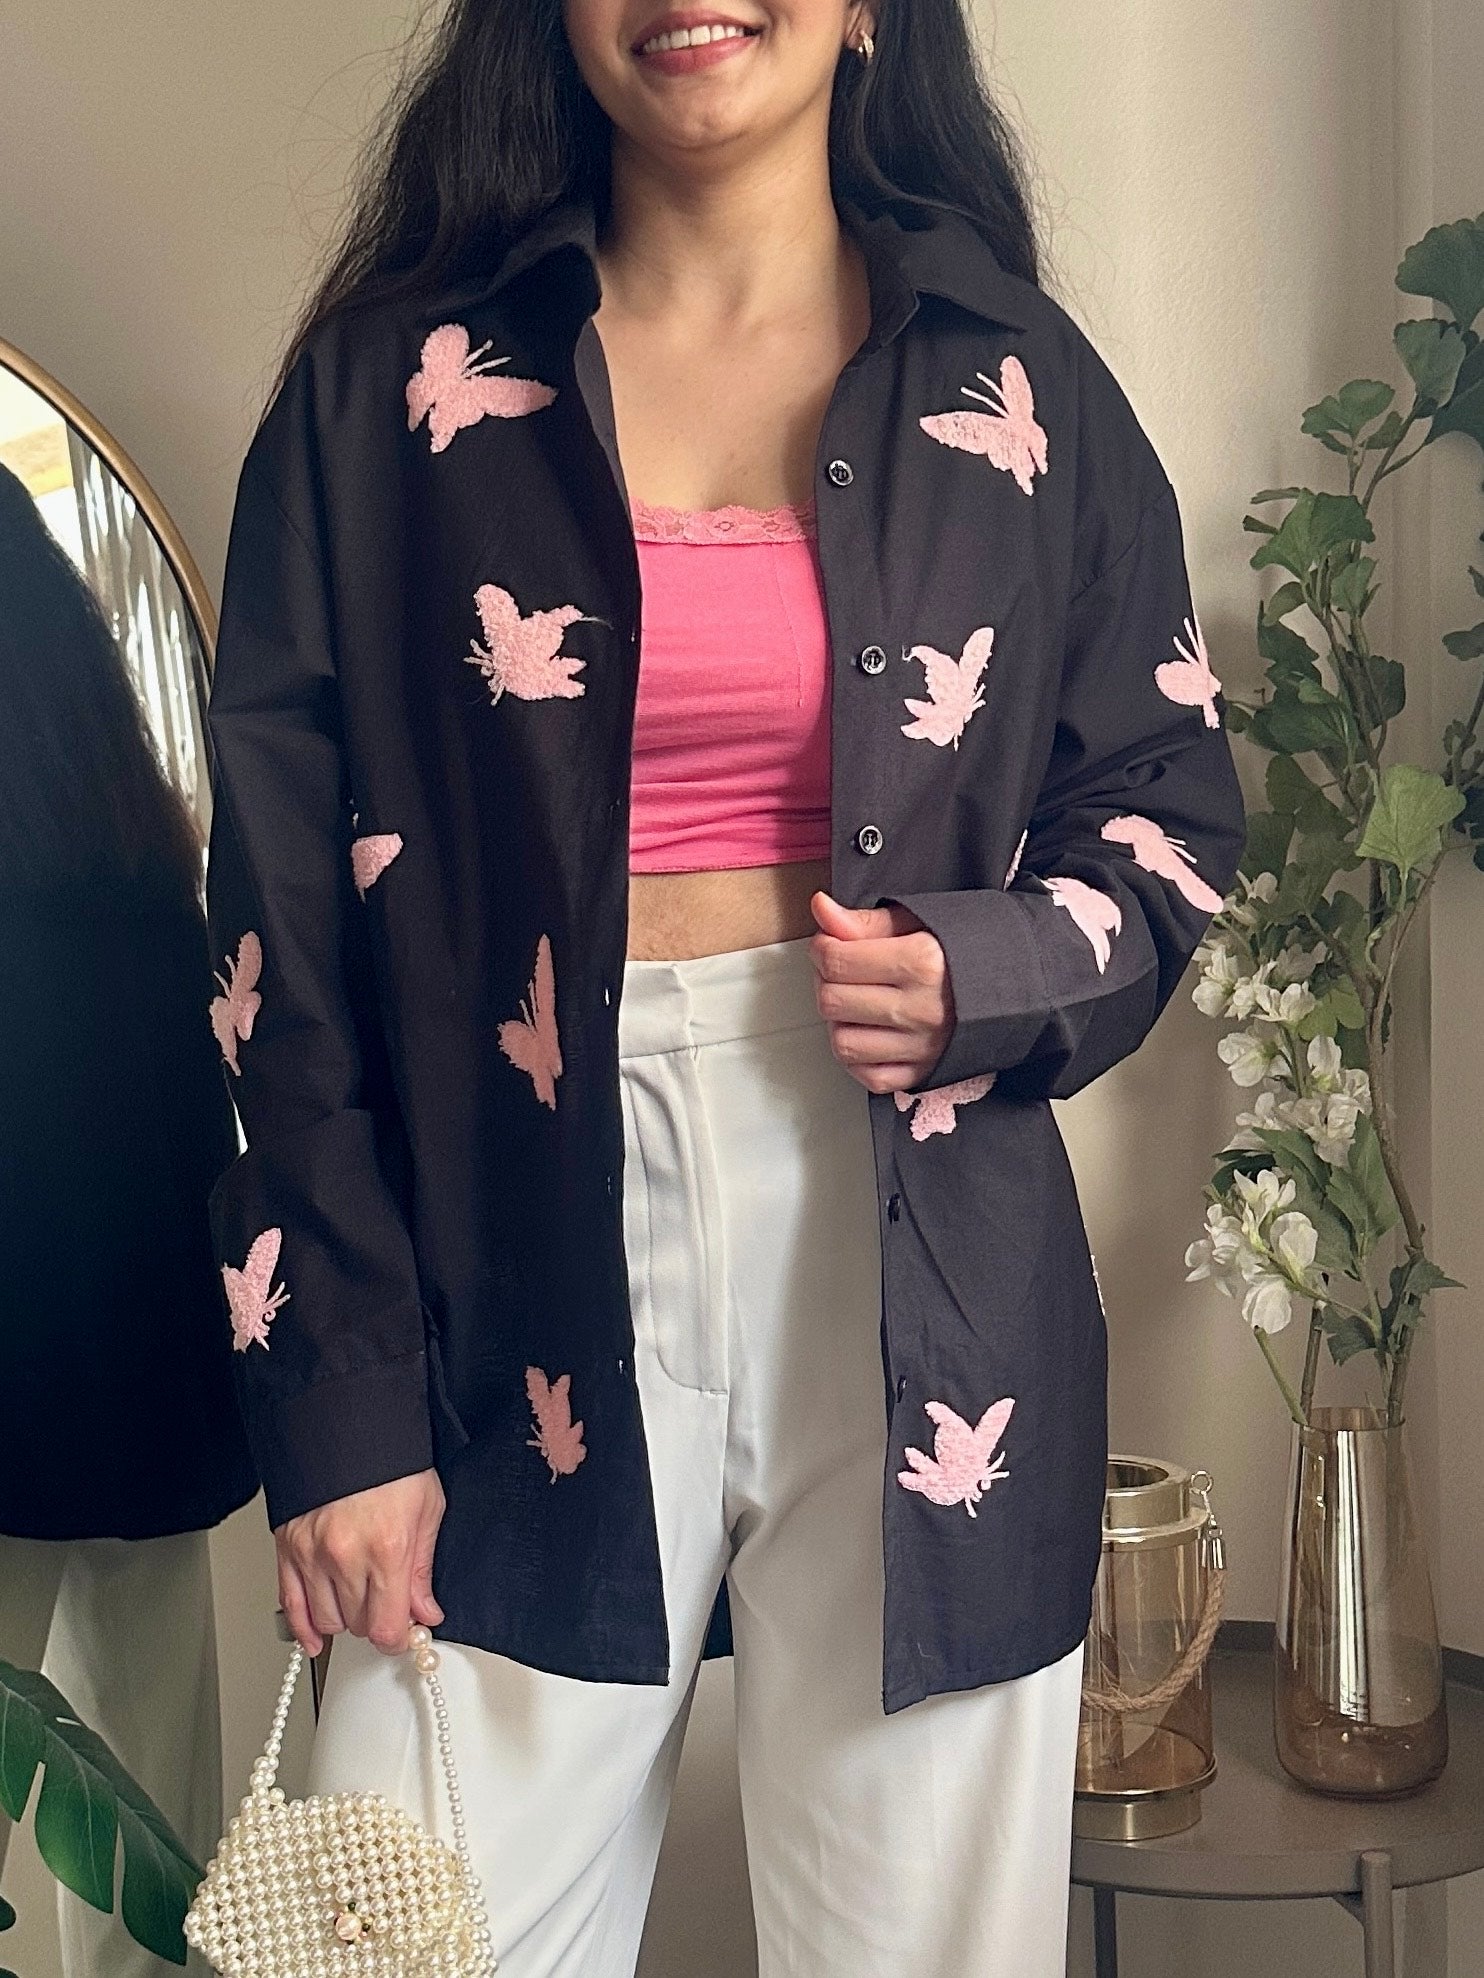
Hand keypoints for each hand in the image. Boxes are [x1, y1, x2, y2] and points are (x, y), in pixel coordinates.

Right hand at [275, 1469, 445, 1656]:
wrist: (350, 1424)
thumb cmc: (391, 1460)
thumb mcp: (428, 1508)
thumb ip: (423, 1568)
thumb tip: (425, 1611)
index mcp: (387, 1549)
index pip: (386, 1628)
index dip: (398, 1637)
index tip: (404, 1631)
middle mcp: (346, 1556)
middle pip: (358, 1625)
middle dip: (376, 1619)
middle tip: (386, 1603)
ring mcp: (312, 1554)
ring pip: (327, 1620)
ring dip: (345, 1617)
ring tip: (358, 1598)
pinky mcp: (288, 1548)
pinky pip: (290, 1605)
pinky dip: (303, 1629)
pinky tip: (315, 1638)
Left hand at [808, 891, 954, 1093]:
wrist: (1023, 985)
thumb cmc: (972, 949)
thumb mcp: (921, 921)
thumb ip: (866, 922)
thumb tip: (822, 909)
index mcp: (922, 963)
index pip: (837, 959)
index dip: (823, 946)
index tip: (831, 942)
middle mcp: (921, 1010)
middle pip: (833, 1001)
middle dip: (827, 980)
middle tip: (843, 970)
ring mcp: (922, 1047)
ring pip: (843, 1043)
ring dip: (839, 1021)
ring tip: (855, 1002)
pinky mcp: (924, 1073)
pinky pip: (869, 1076)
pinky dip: (859, 1058)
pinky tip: (869, 1032)